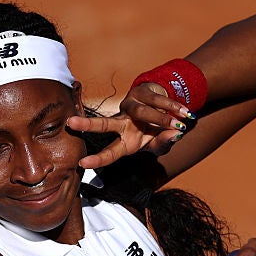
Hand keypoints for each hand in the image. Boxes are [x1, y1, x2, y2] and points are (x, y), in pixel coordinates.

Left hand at [67, 82, 193, 168]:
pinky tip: (184, 112)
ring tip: (181, 124)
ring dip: (165, 120)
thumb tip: (173, 134)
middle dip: (87, 124)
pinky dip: (174, 108)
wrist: (166, 108)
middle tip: (71, 122)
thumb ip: (164, 143)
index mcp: (126, 142)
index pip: (110, 152)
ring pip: (145, 113)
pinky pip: (160, 102)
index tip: (82, 163)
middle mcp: (123, 123)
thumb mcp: (161, 144)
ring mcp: (130, 106)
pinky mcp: (141, 92)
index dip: (97, 159)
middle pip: (104, 124)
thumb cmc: (157, 132)